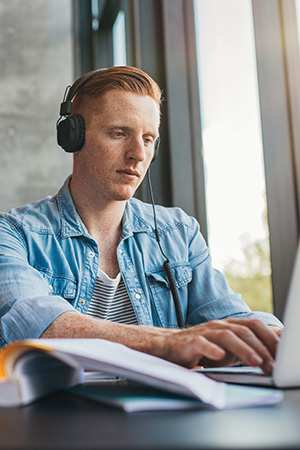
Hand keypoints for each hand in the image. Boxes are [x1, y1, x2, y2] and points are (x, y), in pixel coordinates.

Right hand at [162, 318, 279, 373]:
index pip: (254, 325)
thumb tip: (272, 356)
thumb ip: (247, 349)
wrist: (170, 346)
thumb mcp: (228, 349)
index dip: (269, 337)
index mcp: (230, 325)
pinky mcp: (190, 342)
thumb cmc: (203, 349)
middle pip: (243, 331)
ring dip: (243, 349)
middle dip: (260, 348)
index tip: (280, 354)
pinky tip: (220, 356)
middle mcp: (219, 326)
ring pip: (226, 336)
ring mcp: (204, 332)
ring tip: (255, 361)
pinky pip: (201, 343)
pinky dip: (211, 349)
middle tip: (270, 365)